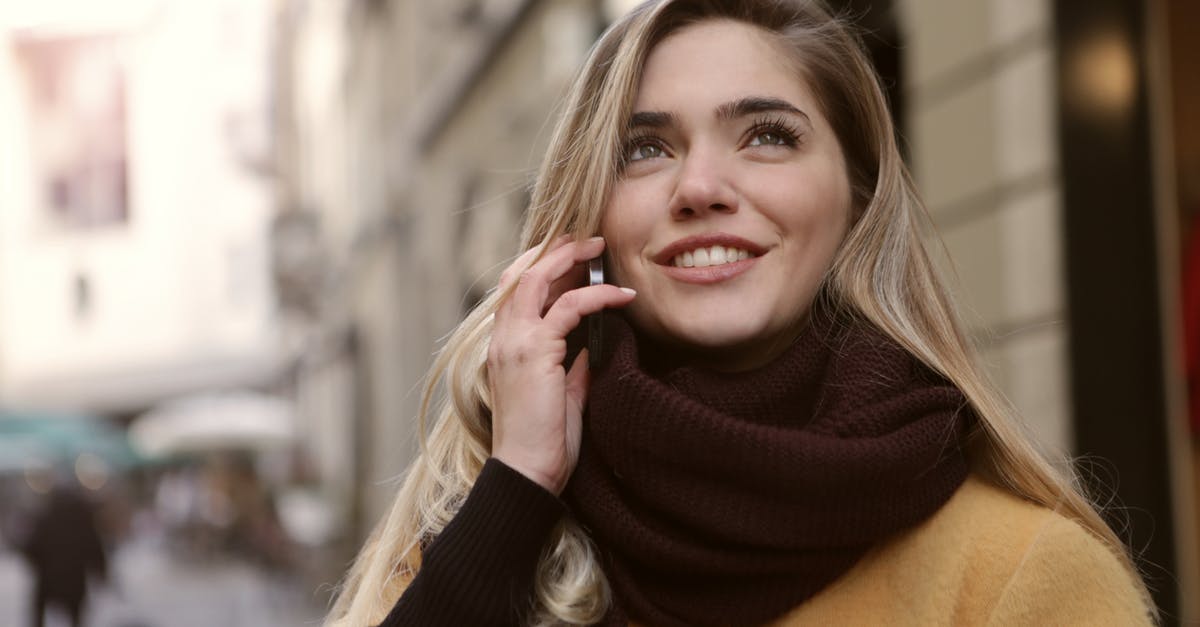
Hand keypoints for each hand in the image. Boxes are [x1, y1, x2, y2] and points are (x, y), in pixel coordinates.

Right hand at [488, 236, 635, 493]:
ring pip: (537, 278)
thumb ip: (572, 368)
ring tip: (599, 249)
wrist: (527, 473)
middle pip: (522, 274)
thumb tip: (590, 347)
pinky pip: (569, 306)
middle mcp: (503, 338)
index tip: (573, 257)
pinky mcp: (534, 352)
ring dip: (570, 258)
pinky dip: (597, 294)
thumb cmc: (544, 444)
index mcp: (505, 348)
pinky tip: (621, 295)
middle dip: (555, 251)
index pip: (516, 291)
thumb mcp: (562, 397)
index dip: (543, 266)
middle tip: (587, 239)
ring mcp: (514, 343)